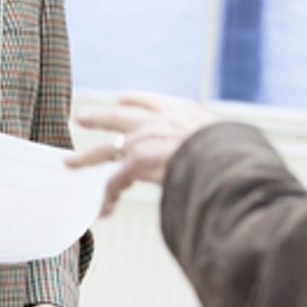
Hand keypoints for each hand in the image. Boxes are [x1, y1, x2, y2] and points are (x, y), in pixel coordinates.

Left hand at [68, 91, 215, 215]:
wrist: (227, 159)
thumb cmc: (236, 155)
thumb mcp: (226, 142)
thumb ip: (211, 145)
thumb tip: (221, 157)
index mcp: (183, 113)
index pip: (154, 101)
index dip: (136, 100)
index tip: (122, 98)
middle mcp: (159, 122)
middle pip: (122, 117)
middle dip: (101, 118)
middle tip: (82, 117)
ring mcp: (145, 140)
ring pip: (108, 149)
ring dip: (88, 159)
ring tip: (70, 163)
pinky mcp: (136, 162)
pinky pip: (116, 182)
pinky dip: (109, 197)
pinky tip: (104, 208)